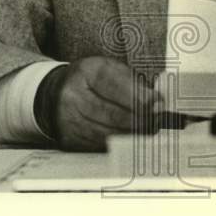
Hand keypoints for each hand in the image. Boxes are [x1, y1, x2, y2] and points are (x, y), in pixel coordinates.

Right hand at [40, 57, 161, 150]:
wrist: (57, 93)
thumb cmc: (93, 80)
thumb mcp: (111, 70)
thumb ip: (134, 82)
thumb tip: (157, 103)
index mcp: (86, 72)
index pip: (114, 85)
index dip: (139, 97)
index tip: (158, 104)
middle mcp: (73, 96)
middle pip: (112, 113)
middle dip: (141, 119)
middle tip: (159, 121)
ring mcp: (69, 120)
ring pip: (108, 133)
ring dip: (133, 134)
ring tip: (150, 129)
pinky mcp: (70, 139)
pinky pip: (100, 145)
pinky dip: (120, 143)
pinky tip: (133, 138)